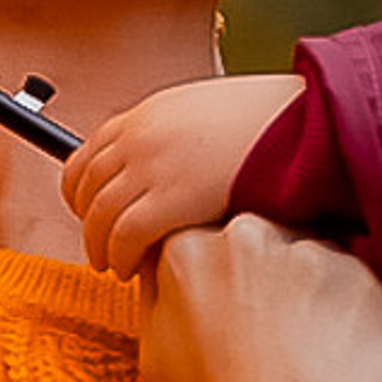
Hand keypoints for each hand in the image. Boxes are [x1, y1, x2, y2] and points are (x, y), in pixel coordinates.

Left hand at [66, 75, 306, 275]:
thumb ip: (181, 137)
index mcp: (149, 114)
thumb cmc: (271, 121)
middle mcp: (141, 138)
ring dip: (99, 245)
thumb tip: (179, 163)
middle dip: (86, 220)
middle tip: (97, 243)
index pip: (88, 152)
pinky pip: (124, 235)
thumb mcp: (209, 113)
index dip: (79, 188)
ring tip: (111, 264)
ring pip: (98, 215)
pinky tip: (131, 268)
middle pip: (86, 186)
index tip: (86, 207)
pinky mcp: (169, 199)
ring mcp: (151, 167)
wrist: (303, 120)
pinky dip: (120, 256)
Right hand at [140, 216, 381, 381]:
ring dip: (334, 299)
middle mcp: (257, 237)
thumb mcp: (155, 350)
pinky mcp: (380, 290)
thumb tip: (171, 258)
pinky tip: (362, 364)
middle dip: (287, 280)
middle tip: (285, 342)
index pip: (223, 236)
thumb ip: (163, 288)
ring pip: (335, 262)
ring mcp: (324, 259)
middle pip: (280, 237)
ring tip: (321, 361)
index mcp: (193, 246)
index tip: (246, 317)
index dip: (238, 279)